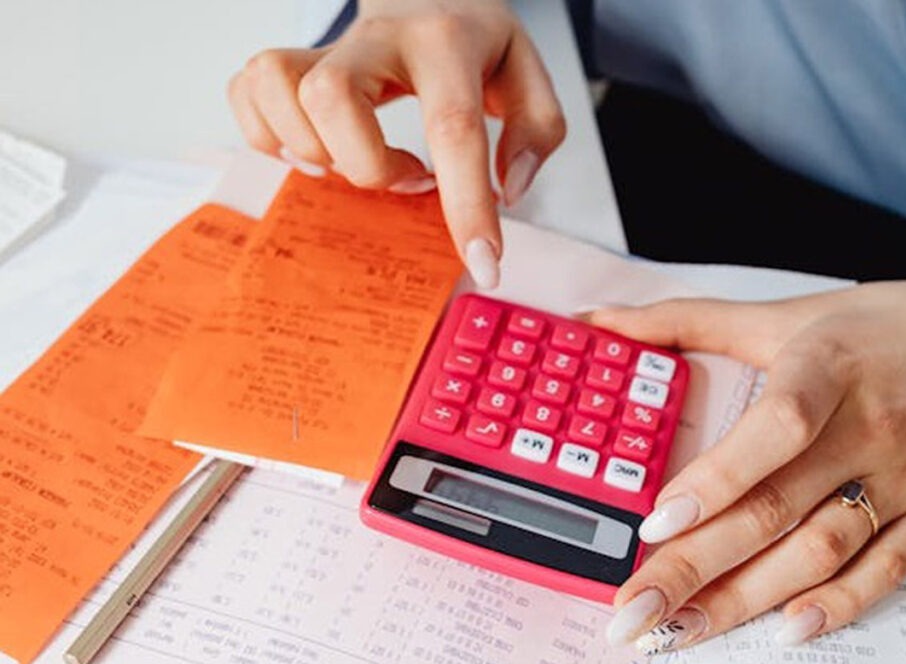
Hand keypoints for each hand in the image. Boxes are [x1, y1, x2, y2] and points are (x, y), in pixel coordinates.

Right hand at [226, 0, 565, 288]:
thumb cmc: (474, 42)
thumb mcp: (527, 76)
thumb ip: (536, 132)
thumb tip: (508, 190)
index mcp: (446, 42)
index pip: (452, 128)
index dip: (466, 204)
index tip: (484, 264)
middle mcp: (377, 36)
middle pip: (331, 98)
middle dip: (366, 166)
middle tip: (408, 176)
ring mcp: (326, 47)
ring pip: (279, 89)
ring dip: (314, 151)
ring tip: (359, 159)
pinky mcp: (290, 60)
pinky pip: (247, 93)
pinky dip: (269, 136)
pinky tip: (316, 148)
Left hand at [589, 262, 905, 652]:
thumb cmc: (879, 327)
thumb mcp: (785, 313)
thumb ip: (687, 320)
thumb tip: (602, 323)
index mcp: (826, 369)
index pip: (774, 431)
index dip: (716, 479)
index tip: (656, 523)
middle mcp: (868, 428)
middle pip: (778, 509)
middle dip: (698, 566)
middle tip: (636, 608)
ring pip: (822, 551)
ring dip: (748, 599)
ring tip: (683, 630)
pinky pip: (886, 570)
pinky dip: (837, 604)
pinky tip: (784, 628)